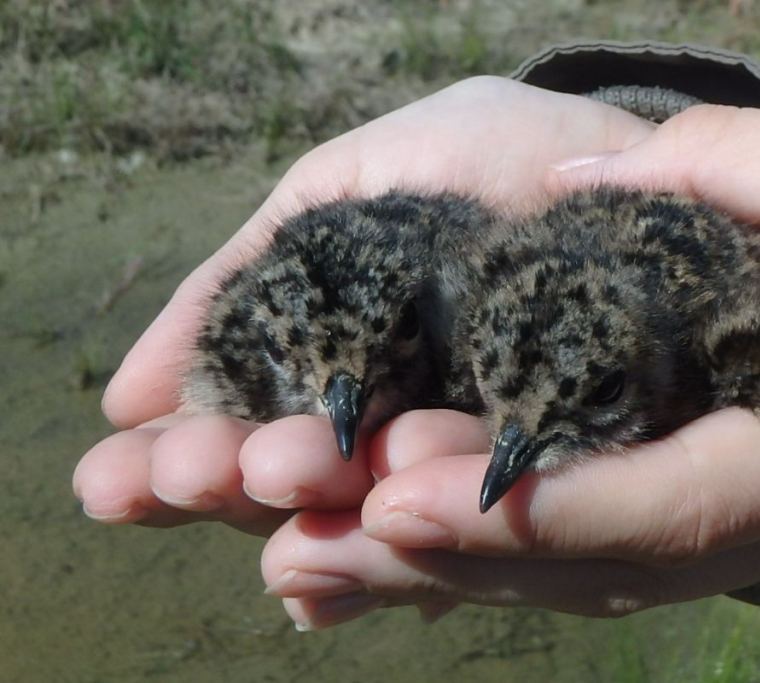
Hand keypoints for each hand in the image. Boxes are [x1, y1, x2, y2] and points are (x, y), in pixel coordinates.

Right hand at [72, 76, 654, 534]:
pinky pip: (481, 535)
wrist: (613, 160)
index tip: (118, 474)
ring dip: (316, 517)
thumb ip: (248, 278)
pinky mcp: (547, 479)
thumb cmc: (472, 157)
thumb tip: (128, 400)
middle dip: (237, 484)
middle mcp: (384, 433)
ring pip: (376, 521)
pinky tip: (339, 588)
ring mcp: (460, 465)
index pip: (237, 434)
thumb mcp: (343, 189)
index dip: (178, 458)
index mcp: (325, 371)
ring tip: (279, 480)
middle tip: (199, 471)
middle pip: (297, 492)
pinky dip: (413, 565)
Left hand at [258, 106, 759, 629]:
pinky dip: (477, 561)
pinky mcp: (693, 521)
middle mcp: (757, 525)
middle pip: (583, 565)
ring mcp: (722, 540)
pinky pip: (576, 559)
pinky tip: (378, 548)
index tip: (399, 488)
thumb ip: (750, 171)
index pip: (663, 506)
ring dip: (435, 572)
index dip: (533, 509)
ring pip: (565, 577)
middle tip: (296, 531)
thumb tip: (591, 171)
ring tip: (299, 549)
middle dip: (440, 556)